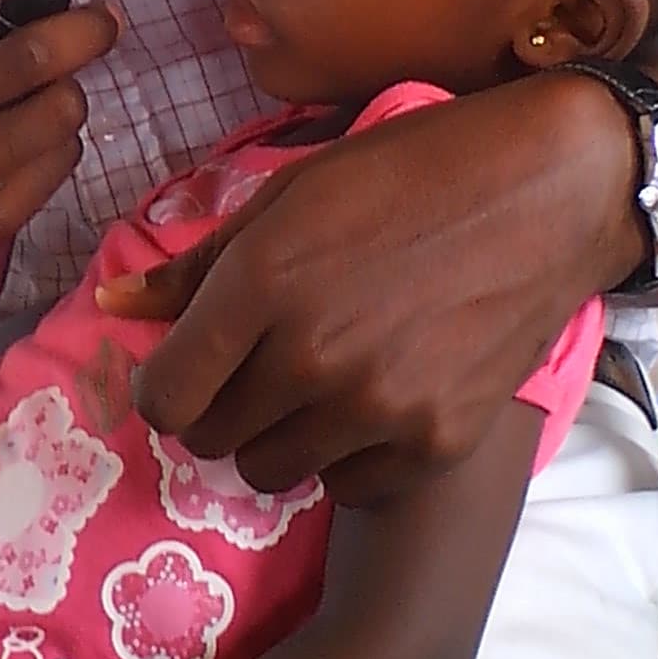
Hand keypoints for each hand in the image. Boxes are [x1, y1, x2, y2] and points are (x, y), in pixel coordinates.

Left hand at [96, 75, 639, 504]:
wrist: (546, 192)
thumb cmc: (406, 174)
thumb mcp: (289, 195)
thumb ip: (196, 264)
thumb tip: (111, 307)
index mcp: (260, 285)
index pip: (166, 395)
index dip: (166, 386)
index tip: (189, 369)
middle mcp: (310, 357)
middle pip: (213, 439)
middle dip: (219, 407)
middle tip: (257, 368)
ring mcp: (376, 408)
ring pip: (273, 470)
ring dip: (279, 434)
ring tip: (318, 380)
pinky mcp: (435, 442)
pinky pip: (347, 484)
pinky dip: (347, 455)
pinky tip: (375, 398)